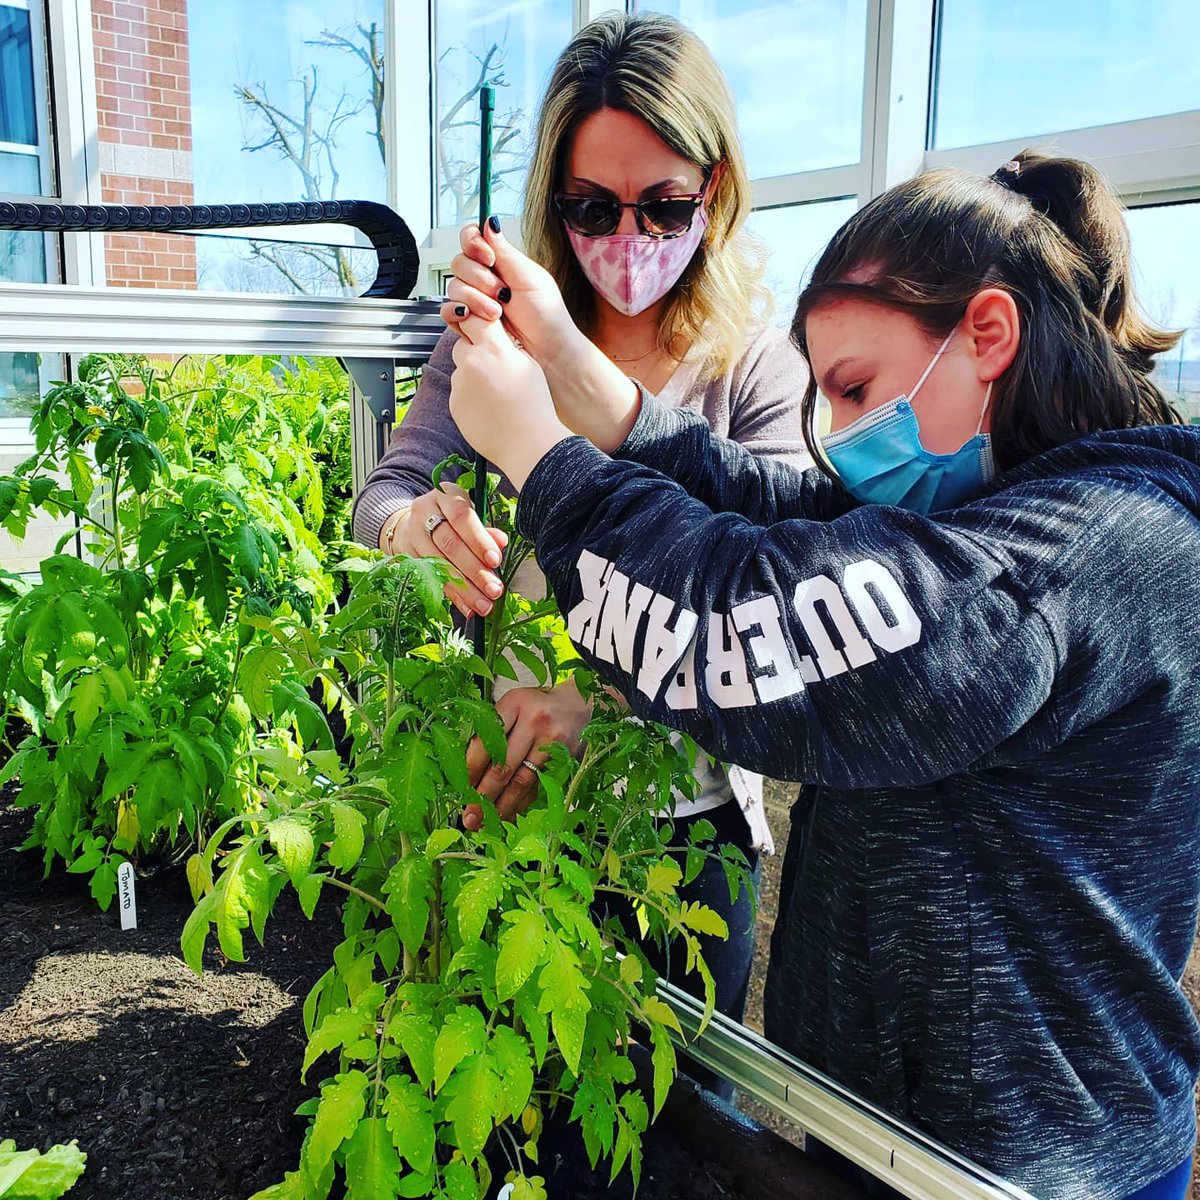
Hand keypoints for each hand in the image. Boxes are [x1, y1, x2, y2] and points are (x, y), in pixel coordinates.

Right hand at [386, 483, 508, 618]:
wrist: (410, 522)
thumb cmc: (449, 519)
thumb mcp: (467, 516)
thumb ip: (485, 530)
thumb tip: (501, 542)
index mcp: (444, 495)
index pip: (461, 516)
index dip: (478, 539)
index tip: (495, 560)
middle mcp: (424, 512)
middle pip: (450, 544)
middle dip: (474, 570)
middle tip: (494, 590)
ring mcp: (412, 534)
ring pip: (439, 565)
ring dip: (465, 589)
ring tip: (484, 605)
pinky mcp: (405, 556)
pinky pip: (431, 580)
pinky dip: (452, 596)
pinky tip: (467, 608)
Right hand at [441, 219, 576, 363]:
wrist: (547, 349)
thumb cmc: (546, 313)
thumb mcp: (529, 277)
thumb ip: (506, 251)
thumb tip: (491, 221)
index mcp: (499, 261)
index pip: (470, 238)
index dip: (473, 243)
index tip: (489, 258)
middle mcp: (483, 278)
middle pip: (459, 263)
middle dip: (480, 279)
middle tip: (502, 293)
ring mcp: (474, 299)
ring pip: (453, 287)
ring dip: (476, 300)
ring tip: (498, 313)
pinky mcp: (467, 321)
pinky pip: (447, 311)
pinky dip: (458, 313)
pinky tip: (475, 319)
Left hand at [449, 315, 573, 489]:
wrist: (527, 443)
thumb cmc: (534, 407)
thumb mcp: (529, 366)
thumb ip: (508, 347)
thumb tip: (496, 339)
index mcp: (493, 349)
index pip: (474, 318)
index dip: (478, 321)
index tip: (482, 326)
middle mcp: (472, 363)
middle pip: (462, 344)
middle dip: (474, 351)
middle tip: (494, 368)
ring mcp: (460, 384)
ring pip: (461, 370)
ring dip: (473, 376)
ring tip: (496, 395)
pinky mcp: (454, 404)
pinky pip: (459, 392)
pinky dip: (470, 397)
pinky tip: (490, 408)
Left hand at [463, 679, 592, 829]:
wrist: (577, 705)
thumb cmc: (535, 707)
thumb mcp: (511, 706)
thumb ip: (491, 731)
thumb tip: (466, 773)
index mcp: (513, 704)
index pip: (486, 742)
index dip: (470, 770)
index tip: (459, 790)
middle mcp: (534, 722)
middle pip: (504, 766)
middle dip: (483, 796)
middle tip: (469, 817)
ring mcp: (552, 742)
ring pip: (522, 781)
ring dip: (502, 806)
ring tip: (485, 824)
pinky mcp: (564, 760)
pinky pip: (538, 787)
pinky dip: (521, 804)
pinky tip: (508, 814)